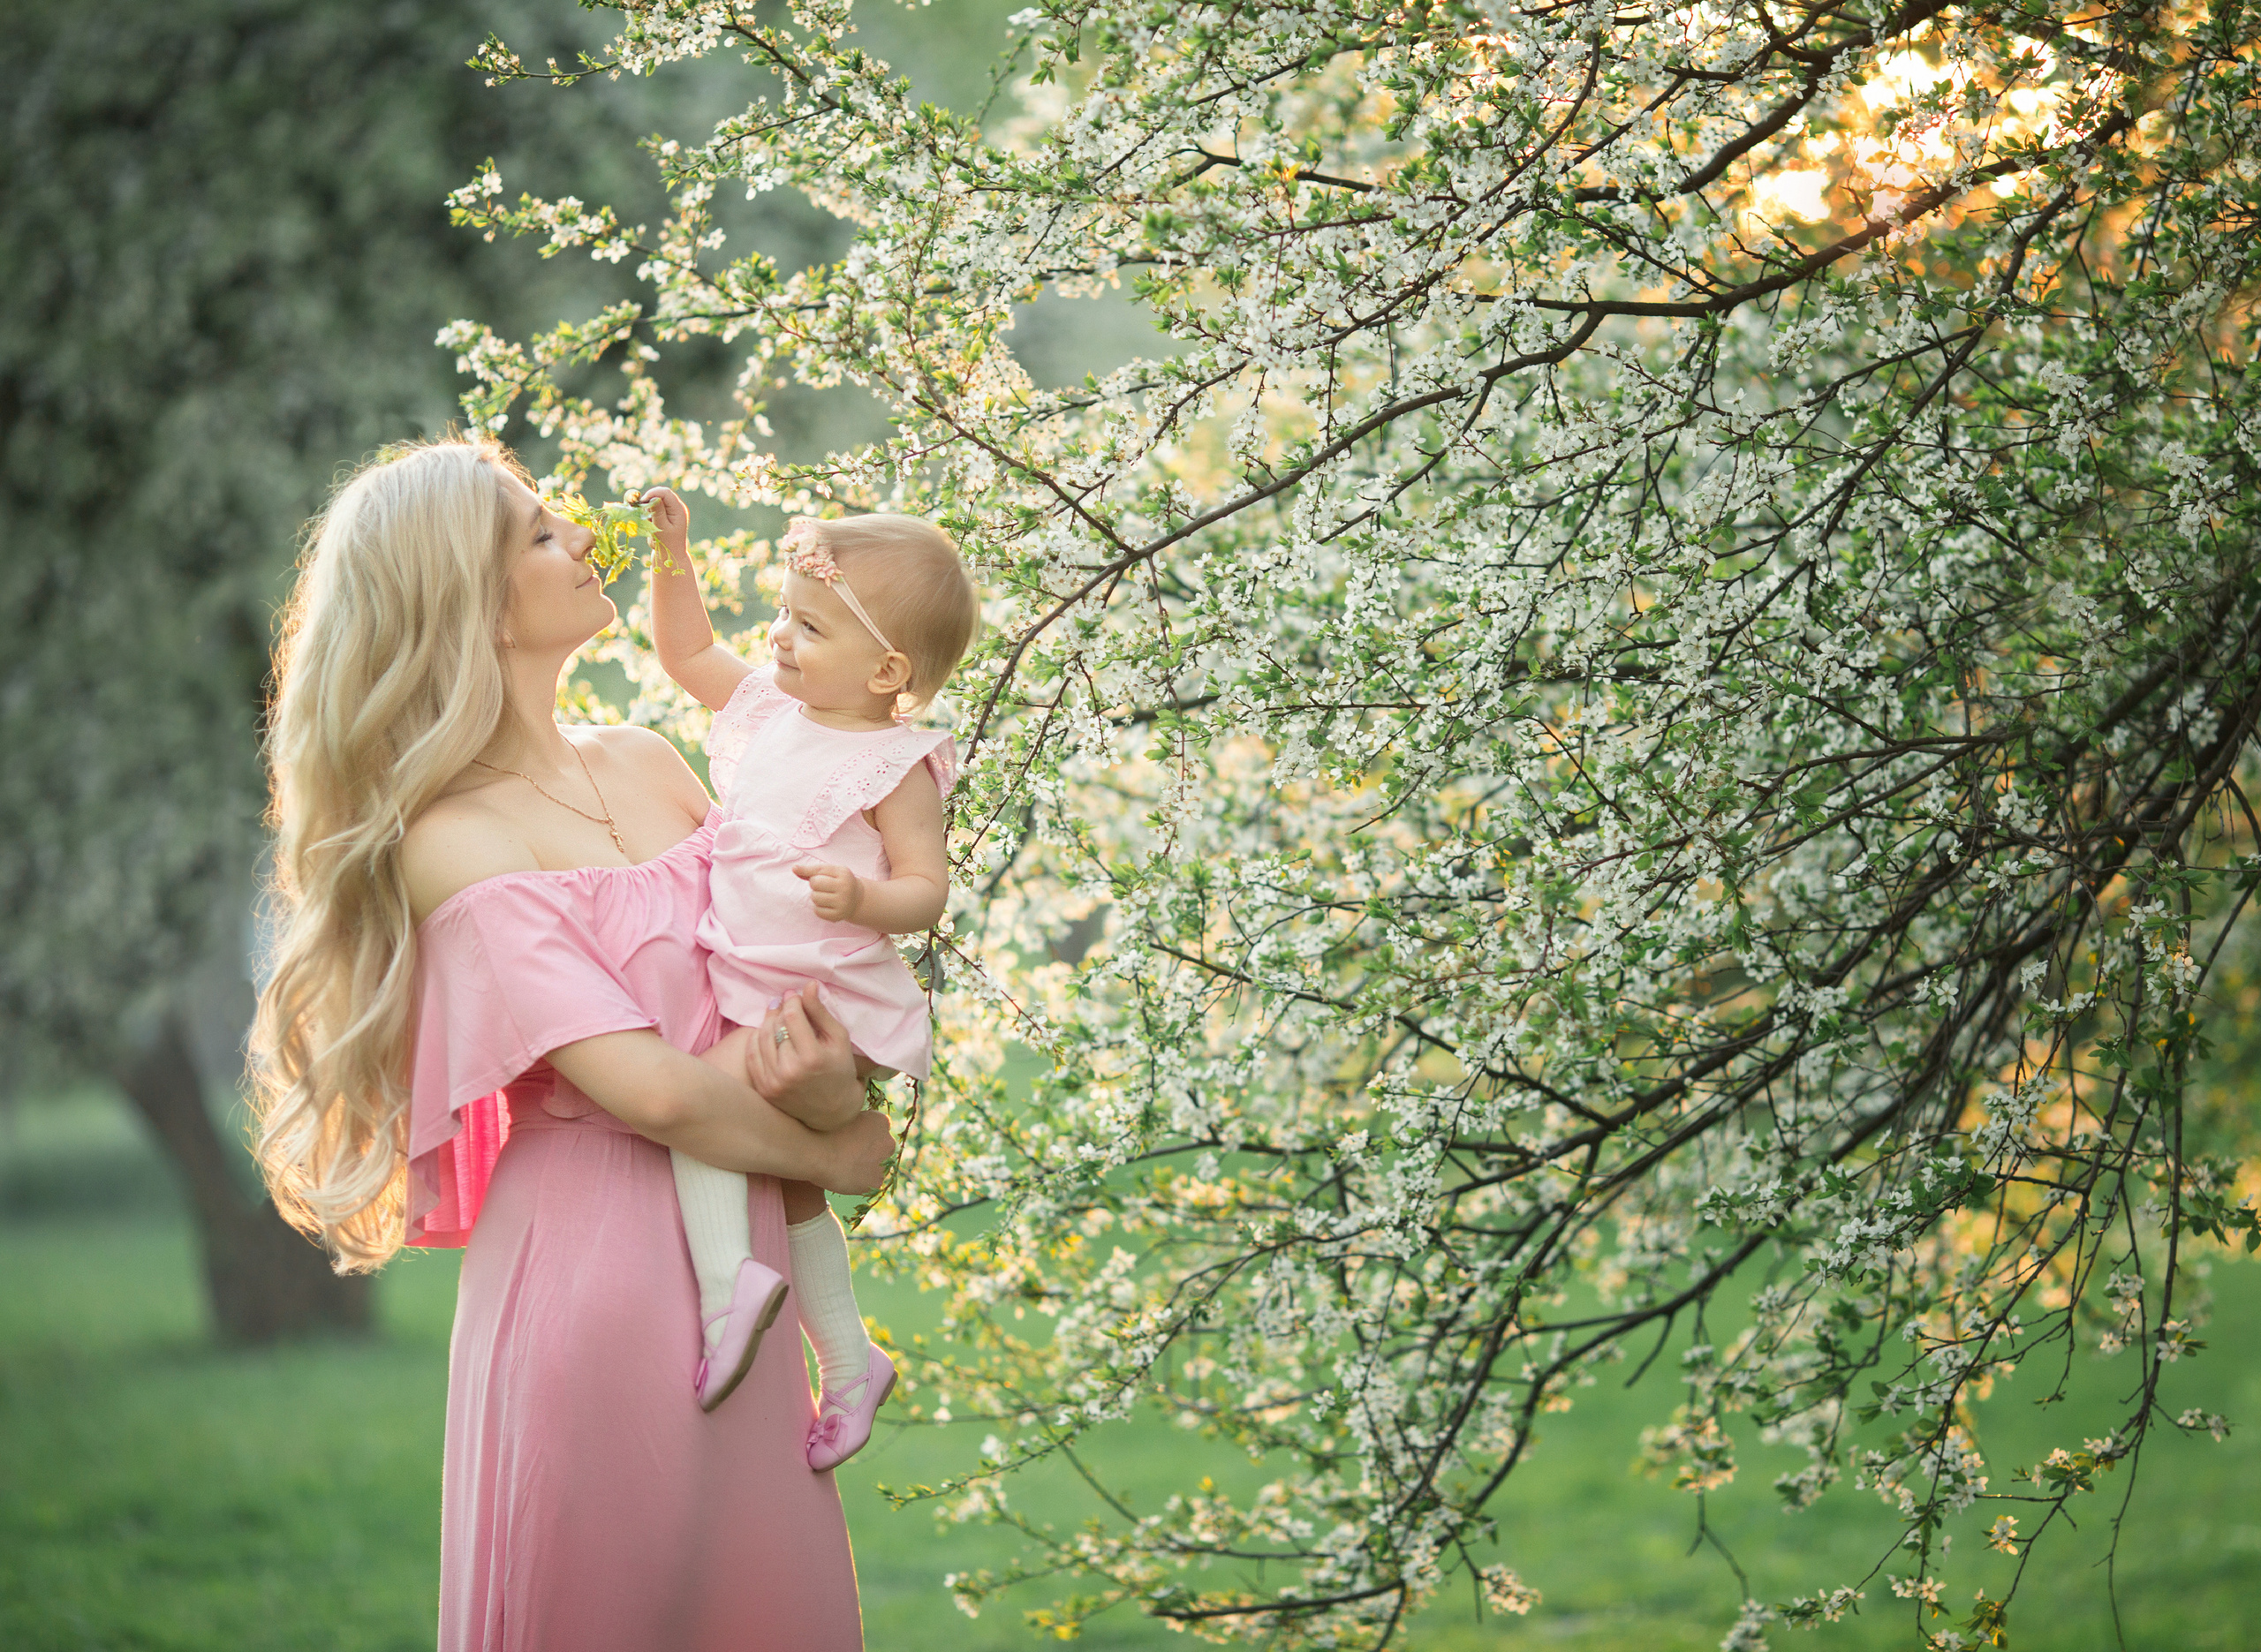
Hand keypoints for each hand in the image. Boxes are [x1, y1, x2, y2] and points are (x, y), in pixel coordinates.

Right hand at [637, 485, 689, 567]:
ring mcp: (671, 511)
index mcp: (678, 510)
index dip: (652, 494)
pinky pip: (654, 509)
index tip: (642, 503)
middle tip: (643, 514)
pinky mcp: (665, 515)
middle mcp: (677, 508)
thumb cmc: (667, 544)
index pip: (665, 493)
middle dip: (649, 502)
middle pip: (660, 495)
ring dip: (649, 510)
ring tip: (650, 525)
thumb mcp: (661, 528)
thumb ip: (658, 512)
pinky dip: (649, 515)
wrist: (671, 555)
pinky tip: (651, 526)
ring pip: (655, 502)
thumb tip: (654, 497)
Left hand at [745, 983, 862, 1128]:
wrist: (831, 1110)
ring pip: (761, 1038)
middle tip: (786, 1004)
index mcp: (812, 1058)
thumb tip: (808, 985)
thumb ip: (820, 1012)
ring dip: (768, 1022)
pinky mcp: (763, 1089)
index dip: (791, 1001)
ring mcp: (773, 1082)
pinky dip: (757, 1040)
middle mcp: (790, 1071)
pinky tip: (768, 1034)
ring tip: (778, 1018)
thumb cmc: (839, 1069)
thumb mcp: (838, 1038)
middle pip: (775, 1026)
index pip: (792, 1017)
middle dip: (780, 1010)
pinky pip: (752, 1055)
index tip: (794, 996)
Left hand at [796, 861, 863, 922]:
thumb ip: (811, 870)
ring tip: (826, 896)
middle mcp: (845, 888)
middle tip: (824, 888)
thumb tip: (794, 868)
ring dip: (816, 897)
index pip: (816, 873)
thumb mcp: (829, 871)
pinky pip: (817, 911)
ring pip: (815, 898)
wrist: (857, 899)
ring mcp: (842, 904)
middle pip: (815, 885)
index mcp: (843, 873)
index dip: (814, 876)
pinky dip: (818, 908)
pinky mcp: (837, 916)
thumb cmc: (839, 881)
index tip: (818, 878)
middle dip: (815, 886)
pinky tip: (827, 905)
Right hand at [820, 1108, 897, 1195]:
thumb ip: (857, 1121)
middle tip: (849, 1155)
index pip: (878, 1129)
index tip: (850, 1139)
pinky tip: (846, 1177)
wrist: (816, 1153)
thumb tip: (856, 1126)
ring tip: (845, 1167)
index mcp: (881, 1121)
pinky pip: (871, 1183)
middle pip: (882, 1147)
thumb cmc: (822, 1130)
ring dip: (867, 1167)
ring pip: (878, 1166)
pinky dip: (861, 1182)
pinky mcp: (877, 1182)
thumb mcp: (844, 1115)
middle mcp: (888, 1141)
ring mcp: (884, 1163)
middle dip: (870, 1151)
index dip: (863, 1134)